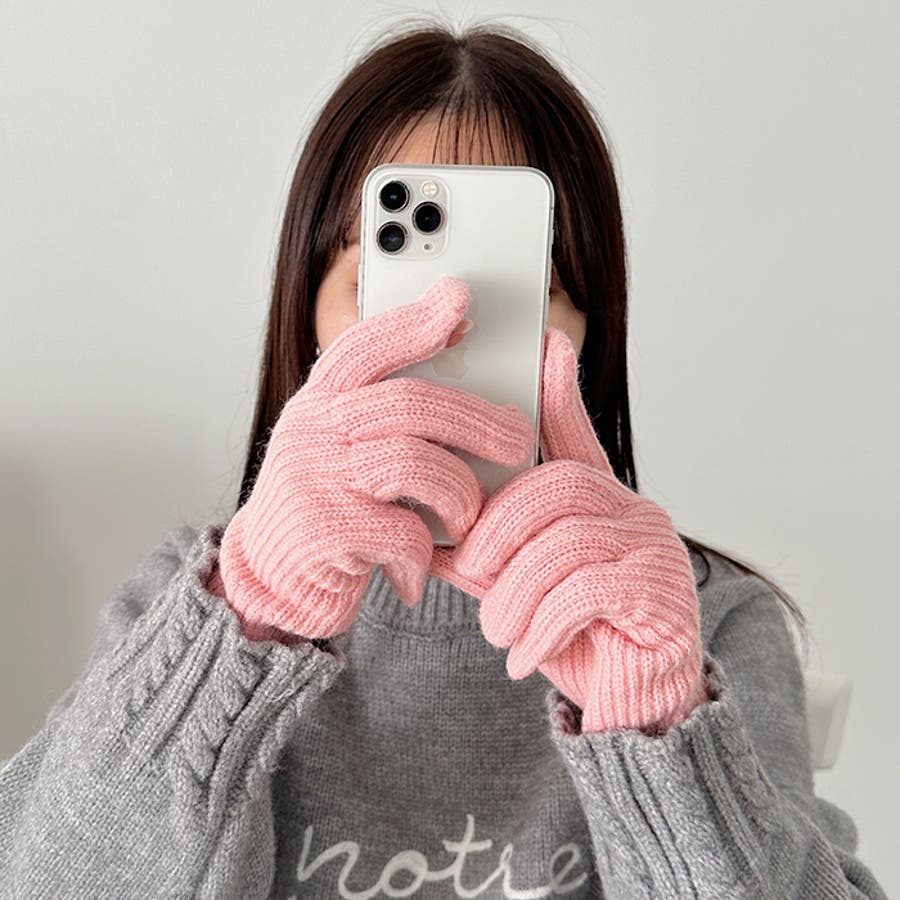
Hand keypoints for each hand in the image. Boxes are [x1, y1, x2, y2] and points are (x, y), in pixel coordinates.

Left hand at [429, 327, 707, 732]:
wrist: (630, 705)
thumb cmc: (576, 637)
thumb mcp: (523, 587)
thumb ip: (490, 554)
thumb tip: (432, 536)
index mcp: (600, 501)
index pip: (576, 439)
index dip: (559, 395)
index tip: (545, 342)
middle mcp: (635, 512)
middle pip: (555, 489)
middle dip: (500, 532)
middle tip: (472, 575)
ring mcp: (654, 550)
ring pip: (566, 542)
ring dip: (516, 593)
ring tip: (500, 631)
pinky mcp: (661, 594)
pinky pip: (588, 591)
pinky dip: (543, 625)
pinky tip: (523, 656)